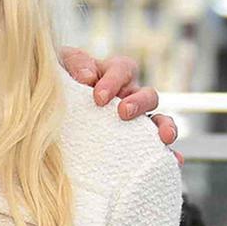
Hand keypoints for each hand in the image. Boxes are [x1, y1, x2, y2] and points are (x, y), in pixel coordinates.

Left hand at [58, 48, 176, 144]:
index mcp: (114, 73)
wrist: (52, 107)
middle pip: (148, 94)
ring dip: (165, 126)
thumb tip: (87, 78)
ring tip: (164, 138)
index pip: (123, 69)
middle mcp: (130, 95)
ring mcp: (136, 121)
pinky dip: (169, 154)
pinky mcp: (135, 143)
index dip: (114, 81)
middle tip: (123, 112)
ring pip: (159, 120)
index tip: (98, 97)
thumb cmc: (61, 81)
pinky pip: (157, 148)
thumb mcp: (62, 63)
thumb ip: (75, 63)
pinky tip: (175, 162)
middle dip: (139, 103)